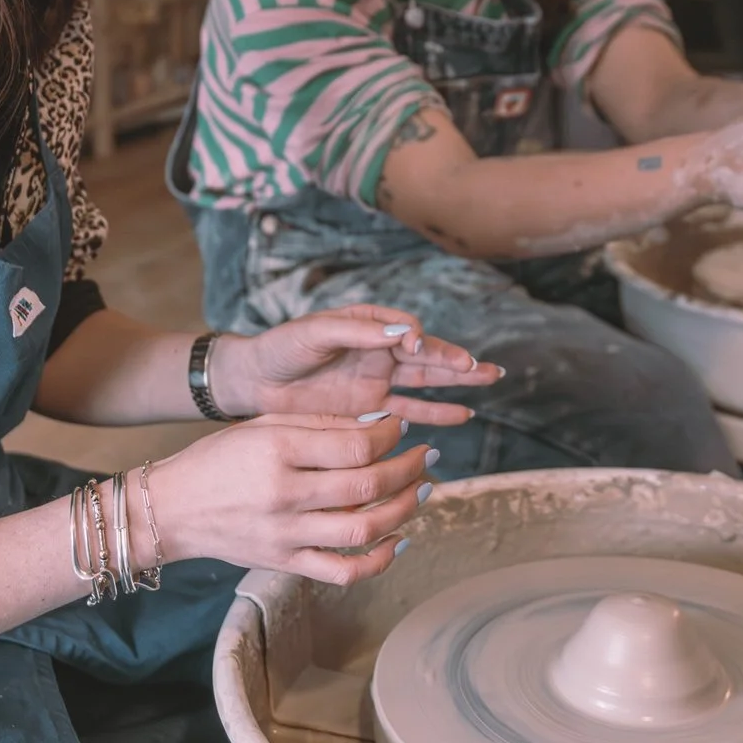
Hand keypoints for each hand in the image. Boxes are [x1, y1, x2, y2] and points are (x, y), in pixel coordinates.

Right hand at [147, 413, 434, 586]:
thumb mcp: (262, 424)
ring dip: (404, 509)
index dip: (390, 435)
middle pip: (367, 484)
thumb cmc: (218, 459)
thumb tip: (378, 423)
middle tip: (426, 455)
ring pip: (364, 529)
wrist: (172, 509)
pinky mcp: (285, 563)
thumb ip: (319, 423)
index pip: (354, 444)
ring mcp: (286, 534)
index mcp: (277, 450)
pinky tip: (398, 540)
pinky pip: (342, 571)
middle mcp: (284, 494)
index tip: (400, 428)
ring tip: (422, 490)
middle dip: (408, 467)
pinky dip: (378, 561)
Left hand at [214, 306, 491, 426]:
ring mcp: (377, 383)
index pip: (406, 330)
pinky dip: (435, 414)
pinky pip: (409, 412)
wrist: (254, 385)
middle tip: (485, 370)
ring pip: (426, 383)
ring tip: (488, 382)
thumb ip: (356, 331)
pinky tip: (462, 416)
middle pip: (427, 356)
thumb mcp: (314, 333)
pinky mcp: (370, 412)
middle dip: (456, 361)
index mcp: (367, 326)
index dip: (418, 338)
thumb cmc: (280, 349)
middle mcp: (378, 353)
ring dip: (456, 384)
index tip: (415, 345)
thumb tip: (401, 331)